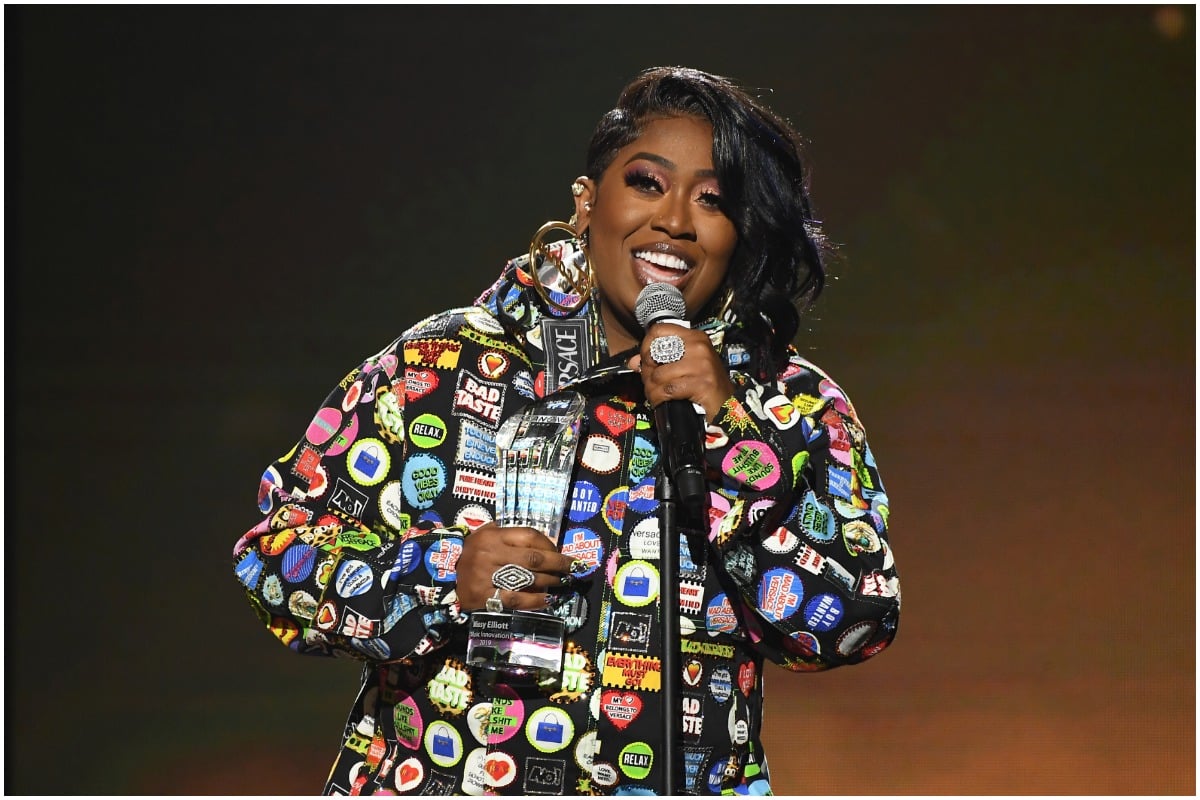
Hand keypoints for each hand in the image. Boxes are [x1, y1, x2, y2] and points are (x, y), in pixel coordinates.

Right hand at [455, 523, 576, 610]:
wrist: (443, 578)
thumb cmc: (471, 555)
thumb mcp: (484, 535)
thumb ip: (509, 534)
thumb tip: (546, 543)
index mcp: (492, 535)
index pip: (529, 536)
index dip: (550, 545)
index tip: (562, 553)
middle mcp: (490, 553)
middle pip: (534, 558)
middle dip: (559, 564)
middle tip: (574, 569)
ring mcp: (487, 576)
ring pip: (528, 578)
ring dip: (551, 582)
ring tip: (564, 584)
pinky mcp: (485, 597)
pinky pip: (517, 599)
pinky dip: (536, 600)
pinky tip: (548, 600)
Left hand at [630, 323, 735, 422]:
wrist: (729, 404)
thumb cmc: (705, 384)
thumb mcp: (685, 366)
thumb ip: (659, 361)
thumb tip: (632, 362)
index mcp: (695, 337)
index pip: (659, 330)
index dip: (646, 345)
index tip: (646, 360)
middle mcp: (699, 347)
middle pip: (655, 352)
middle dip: (647, 371)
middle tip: (650, 383)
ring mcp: (702, 365)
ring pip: (659, 374)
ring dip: (652, 389)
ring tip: (655, 395)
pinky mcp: (702, 383)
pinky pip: (668, 390)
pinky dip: (659, 398)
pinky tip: (661, 402)